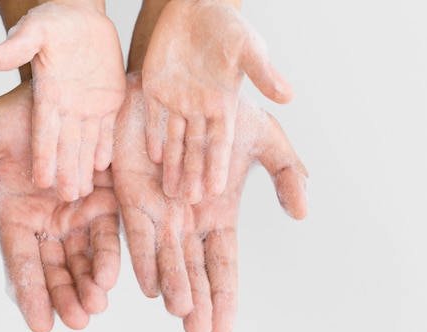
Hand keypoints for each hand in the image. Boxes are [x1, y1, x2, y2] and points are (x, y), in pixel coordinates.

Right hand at [0, 1, 126, 201]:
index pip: (43, 131)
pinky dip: (107, 146)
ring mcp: (88, 107)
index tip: (40, 180)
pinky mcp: (108, 103)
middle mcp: (66, 107)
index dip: (42, 155)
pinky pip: (109, 128)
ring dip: (84, 166)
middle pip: (66, 145)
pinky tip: (105, 166)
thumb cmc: (52, 22)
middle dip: (66, 170)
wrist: (80, 18)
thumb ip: (16, 46)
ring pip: (87, 142)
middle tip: (69, 198)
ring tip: (85, 192)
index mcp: (47, 95)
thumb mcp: (34, 29)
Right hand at [0, 81, 120, 331]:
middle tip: (76, 321)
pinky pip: (109, 233)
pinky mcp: (106, 199)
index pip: (22, 262)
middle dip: (65, 298)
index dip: (31, 293)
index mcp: (13, 215)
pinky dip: (110, 255)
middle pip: (55, 269)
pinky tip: (112, 275)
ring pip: (83, 259)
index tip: (41, 325)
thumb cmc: (13, 114)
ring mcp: (77, 212)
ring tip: (94, 307)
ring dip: (89, 285)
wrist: (59, 88)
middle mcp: (46, 221)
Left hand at [111, 73, 306, 331]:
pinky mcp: (133, 193)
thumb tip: (302, 213)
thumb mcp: (265, 137)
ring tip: (180, 312)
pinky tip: (148, 282)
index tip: (225, 328)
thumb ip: (287, 173)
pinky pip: (137, 231)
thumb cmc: (222, 109)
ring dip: (173, 285)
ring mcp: (159, 208)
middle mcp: (187, 218)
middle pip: (194, 268)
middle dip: (197, 300)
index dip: (224, 294)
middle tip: (200, 330)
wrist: (181, 80)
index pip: (223, 262)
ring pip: (166, 256)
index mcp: (217, 213)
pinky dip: (143, 256)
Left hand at [142, 0, 293, 203]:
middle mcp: (200, 108)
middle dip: (192, 173)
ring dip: (172, 163)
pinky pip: (153, 118)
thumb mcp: (247, 47)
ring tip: (169, 190)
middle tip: (188, 202)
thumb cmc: (227, 26)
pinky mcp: (155, 90)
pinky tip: (153, 156)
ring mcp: (176, 101)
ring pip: (173, 139)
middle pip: (195, 147)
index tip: (216, 190)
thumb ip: (263, 72)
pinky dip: (153, 135)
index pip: (220, 142)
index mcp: (224, 103)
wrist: (195, 6)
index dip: (217, 165)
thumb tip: (288, 96)